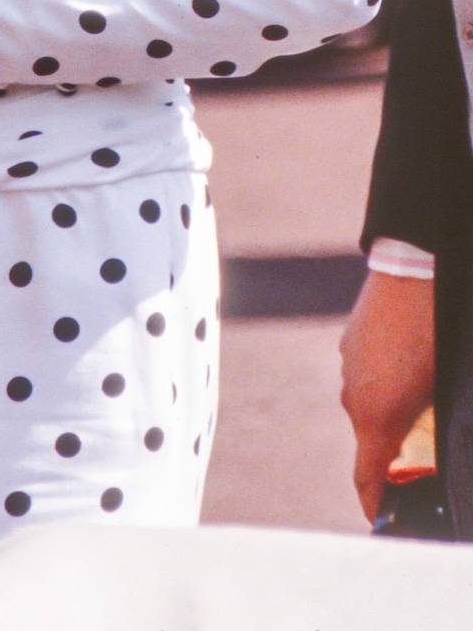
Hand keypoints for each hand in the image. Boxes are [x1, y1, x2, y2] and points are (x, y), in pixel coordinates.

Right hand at [340, 270, 435, 521]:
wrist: (412, 270)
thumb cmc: (435, 335)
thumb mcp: (442, 394)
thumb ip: (431, 432)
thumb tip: (432, 452)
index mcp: (375, 418)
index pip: (366, 479)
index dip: (374, 506)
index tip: (384, 518)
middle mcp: (352, 397)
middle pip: (372, 440)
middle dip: (396, 451)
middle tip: (426, 452)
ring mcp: (347, 367)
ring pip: (369, 404)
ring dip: (391, 410)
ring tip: (423, 397)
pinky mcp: (350, 343)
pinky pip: (366, 376)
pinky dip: (384, 382)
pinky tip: (411, 364)